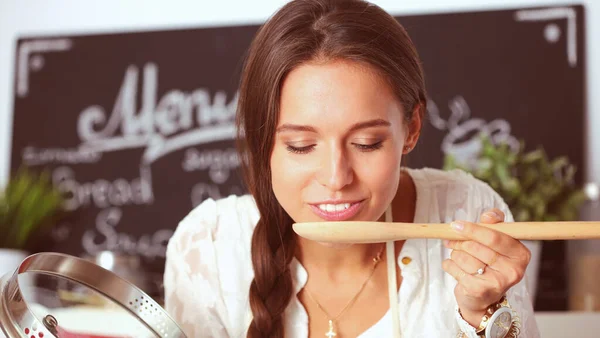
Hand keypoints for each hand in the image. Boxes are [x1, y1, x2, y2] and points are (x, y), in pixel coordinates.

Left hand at [441, 208, 530, 326]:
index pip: (494, 237)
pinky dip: (449, 264)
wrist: (484, 299)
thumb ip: (495, 224)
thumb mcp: (497, 242)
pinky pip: (454, 268)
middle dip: (459, 241)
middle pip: (475, 246)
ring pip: (463, 256)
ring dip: (455, 253)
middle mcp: (513, 270)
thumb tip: (489, 216)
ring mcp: (497, 283)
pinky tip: (455, 268)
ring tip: (459, 257)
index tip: (455, 225)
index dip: (473, 229)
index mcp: (521, 254)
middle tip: (451, 240)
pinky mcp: (479, 290)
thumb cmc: (490, 263)